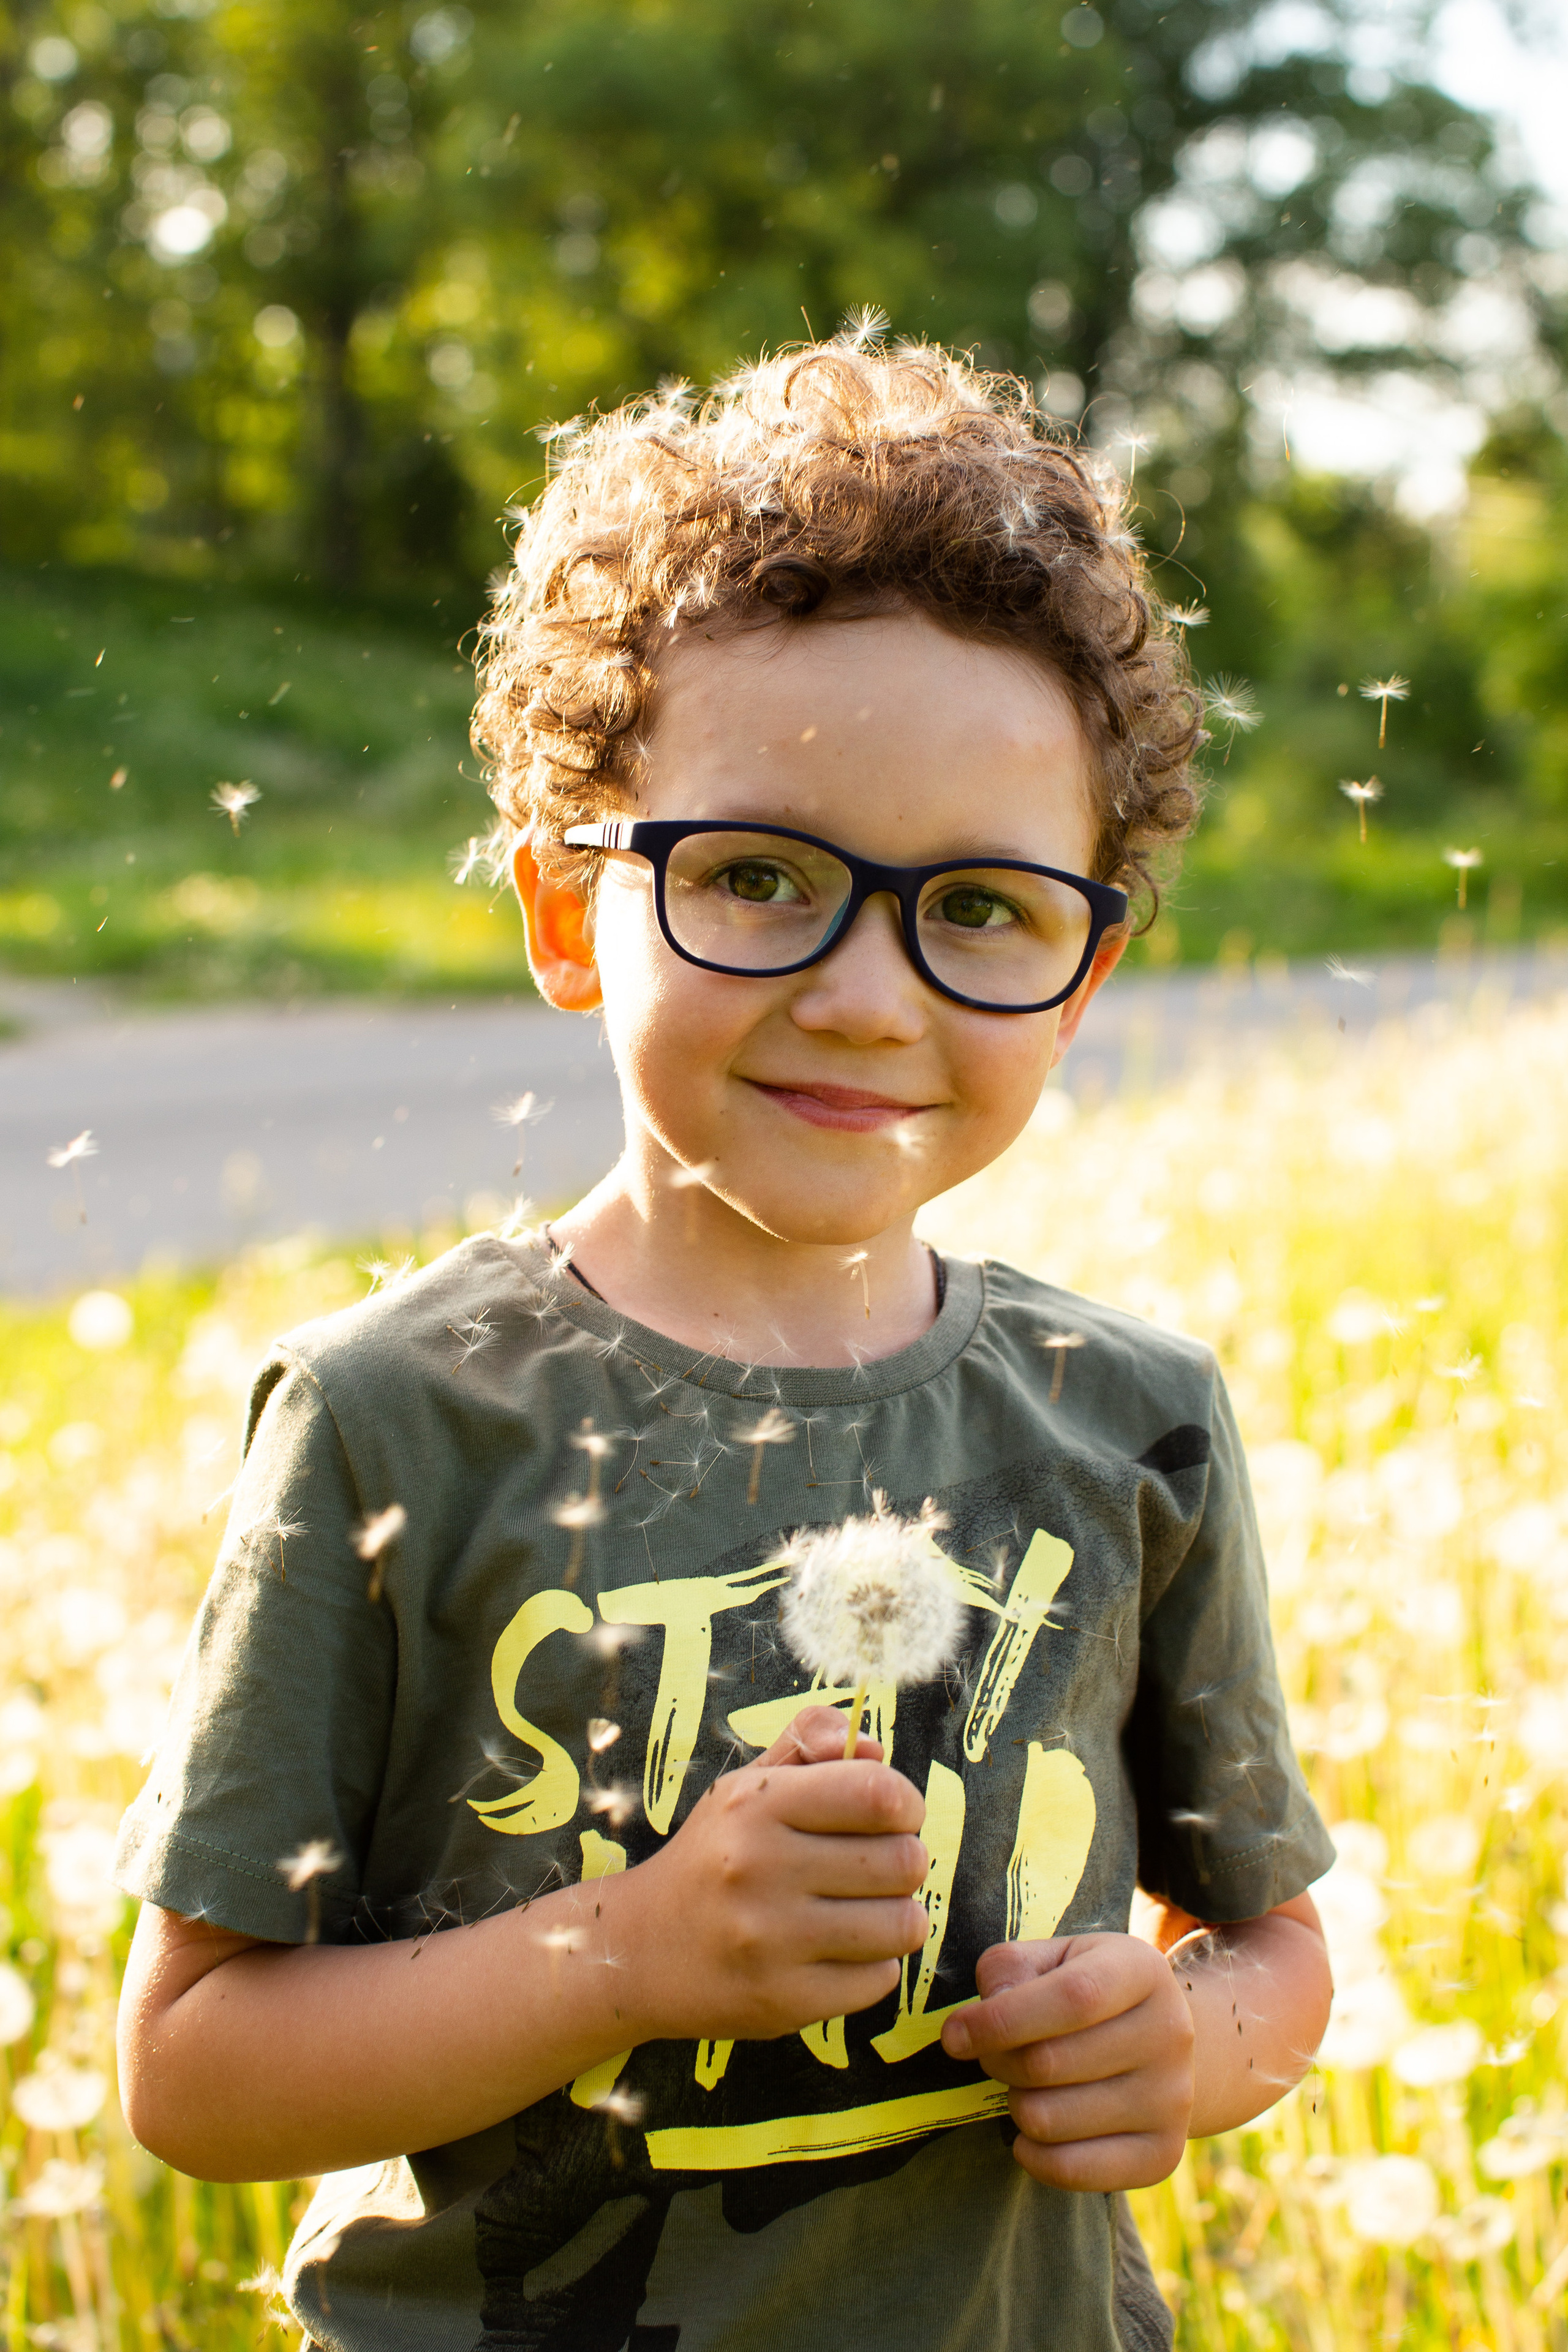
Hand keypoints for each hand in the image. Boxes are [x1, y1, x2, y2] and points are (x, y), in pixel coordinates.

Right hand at [620, 1705, 928, 2046]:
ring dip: (898, 1917)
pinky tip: (839, 1952)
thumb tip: (875, 1747)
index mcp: (756, 1803)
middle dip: (906, 1862)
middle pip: (903, 1861)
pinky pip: (880, 1980)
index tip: (895, 1816)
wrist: (639, 1949)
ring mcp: (769, 1940)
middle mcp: (758, 1867)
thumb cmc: (712, 1857)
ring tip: (867, 1911)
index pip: (879, 1793)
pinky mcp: (781, 2002)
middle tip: (879, 1867)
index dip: (906, 1804)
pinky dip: (874, 1967)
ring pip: (902, 1925)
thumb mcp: (745, 1786)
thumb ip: (809, 1744)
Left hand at [940, 1933, 1194, 2189]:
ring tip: (1029, 2085)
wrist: (1158, 2042)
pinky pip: (1070, 2170)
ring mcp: (1173, 2100)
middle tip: (995, 2055)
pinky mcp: (1163, 2154)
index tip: (953, 2035)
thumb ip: (1009, 1969)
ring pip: (1049, 2120)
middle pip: (1048, 2064)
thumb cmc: (1085, 1992)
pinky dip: (1031, 2154)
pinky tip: (1032, 2130)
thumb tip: (980, 2022)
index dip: (1001, 2020)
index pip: (1071, 1999)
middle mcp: (1170, 2034)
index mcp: (1142, 1971)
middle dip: (998, 2061)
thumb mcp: (1052, 1958)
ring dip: (1015, 2104)